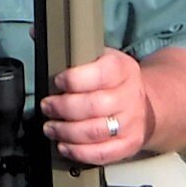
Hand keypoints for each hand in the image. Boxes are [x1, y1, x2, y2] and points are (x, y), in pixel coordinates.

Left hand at [44, 49, 149, 166]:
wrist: (149, 104)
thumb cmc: (114, 81)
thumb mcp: (100, 57)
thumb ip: (70, 48)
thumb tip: (36, 32)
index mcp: (122, 69)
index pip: (99, 74)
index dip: (74, 79)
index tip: (57, 80)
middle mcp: (130, 96)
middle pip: (92, 106)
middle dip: (62, 108)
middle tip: (47, 107)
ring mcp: (131, 123)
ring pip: (94, 132)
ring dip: (65, 131)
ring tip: (51, 127)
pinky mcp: (129, 144)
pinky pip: (101, 154)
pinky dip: (78, 152)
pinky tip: (64, 144)